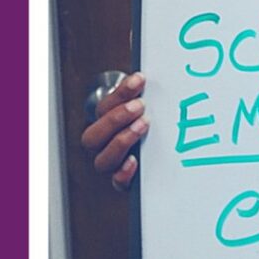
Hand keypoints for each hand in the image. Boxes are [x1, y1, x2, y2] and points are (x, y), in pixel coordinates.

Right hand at [80, 72, 147, 190]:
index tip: (139, 80)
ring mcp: (114, 164)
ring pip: (102, 161)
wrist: (166, 149)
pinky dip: (124, 174)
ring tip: (143, 126)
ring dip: (120, 141)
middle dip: (115, 118)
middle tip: (139, 106)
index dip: (120, 93)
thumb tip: (155, 75)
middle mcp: (105, 145)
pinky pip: (118, 183)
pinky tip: (134, 162)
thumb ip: (149, 92)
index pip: (104, 107)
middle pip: (93, 137)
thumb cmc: (155, 119)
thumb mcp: (151, 103)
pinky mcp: (128, 181)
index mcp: (108, 122)